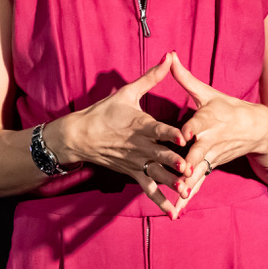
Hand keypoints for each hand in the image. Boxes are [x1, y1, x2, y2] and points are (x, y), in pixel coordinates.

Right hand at [62, 54, 188, 215]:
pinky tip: (173, 211)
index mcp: (140, 125)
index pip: (156, 129)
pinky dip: (159, 200)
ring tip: (184, 191)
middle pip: (158, 155)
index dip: (169, 133)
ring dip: (169, 183)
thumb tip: (168, 57)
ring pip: (155, 174)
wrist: (79, 136)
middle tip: (189, 168)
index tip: (183, 137)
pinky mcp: (132, 173)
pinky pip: (147, 188)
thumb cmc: (104, 112)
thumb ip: (151, 77)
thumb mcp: (128, 92)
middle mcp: (139, 146)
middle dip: (173, 162)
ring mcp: (135, 162)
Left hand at [164, 52, 267, 213]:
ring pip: (199, 171)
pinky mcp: (211, 167)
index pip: (199, 124)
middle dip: (190, 162)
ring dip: (190, 183)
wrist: (257, 129)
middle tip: (182, 171)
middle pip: (199, 152)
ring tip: (179, 195)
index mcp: (209, 119)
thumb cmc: (228, 107)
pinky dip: (189, 196)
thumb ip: (184, 78)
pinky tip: (176, 209)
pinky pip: (198, 183)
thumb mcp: (207, 92)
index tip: (183, 134)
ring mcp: (212, 156)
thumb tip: (169, 55)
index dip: (190, 129)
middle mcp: (210, 140)